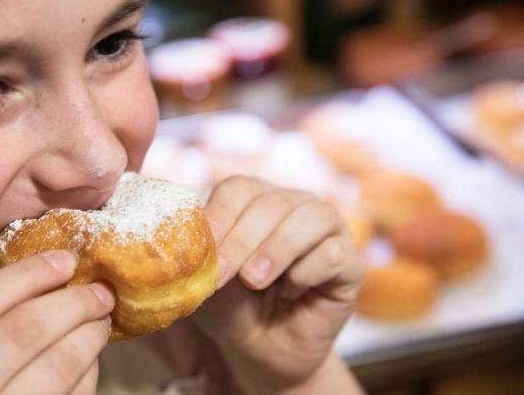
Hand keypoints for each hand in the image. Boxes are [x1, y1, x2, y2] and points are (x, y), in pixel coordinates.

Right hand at [0, 250, 113, 394]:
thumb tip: (45, 281)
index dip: (25, 276)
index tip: (64, 260)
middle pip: (20, 332)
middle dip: (70, 303)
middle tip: (98, 292)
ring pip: (53, 368)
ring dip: (88, 337)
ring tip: (101, 322)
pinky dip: (87, 377)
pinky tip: (91, 364)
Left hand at [192, 176, 364, 391]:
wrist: (259, 351)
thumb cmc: (230, 306)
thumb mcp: (204, 278)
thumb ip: (200, 252)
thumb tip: (191, 232)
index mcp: (252, 200)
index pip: (239, 188)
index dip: (220, 214)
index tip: (205, 249)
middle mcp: (292, 205)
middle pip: (272, 201)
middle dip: (243, 239)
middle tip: (224, 273)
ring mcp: (325, 230)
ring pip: (311, 217)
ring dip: (277, 249)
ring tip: (254, 281)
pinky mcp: (349, 261)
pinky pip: (333, 253)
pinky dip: (306, 272)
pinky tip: (290, 292)